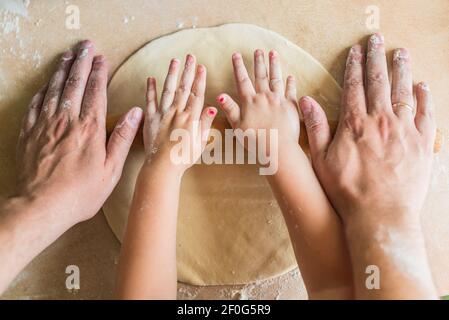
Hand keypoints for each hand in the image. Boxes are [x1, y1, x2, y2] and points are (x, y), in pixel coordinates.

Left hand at [16, 40, 141, 225]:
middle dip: (81, 61)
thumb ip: (122, 138)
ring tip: (68, 56)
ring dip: (62, 70)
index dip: (99, 72)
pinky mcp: (29, 133)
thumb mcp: (111, 170)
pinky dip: (43, 89)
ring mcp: (45, 124)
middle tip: (85, 46)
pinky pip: (36, 103)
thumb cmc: (79, 192)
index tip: (101, 58)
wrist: (41, 206)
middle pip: (74, 83)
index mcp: (90, 128)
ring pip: (54, 88)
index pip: (96, 92)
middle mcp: (67, 120)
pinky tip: (47, 84)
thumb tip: (135, 114)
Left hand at [142, 54, 216, 173]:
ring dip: (172, 74)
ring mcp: (163, 114)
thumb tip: (212, 106)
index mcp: (190, 118)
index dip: (200, 79)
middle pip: (184, 88)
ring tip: (175, 60)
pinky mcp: (151, 119)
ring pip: (168, 90)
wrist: (163, 166)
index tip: (202, 67)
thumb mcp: (200, 142)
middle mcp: (177, 112)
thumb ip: (205, 123)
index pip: (197, 94)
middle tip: (190, 56)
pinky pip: (149, 101)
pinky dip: (150, 89)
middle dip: (188, 71)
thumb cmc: (183, 157)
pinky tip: (151, 78)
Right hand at [217, 50, 299, 156]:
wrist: (277, 147)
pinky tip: (290, 76)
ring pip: (276, 79)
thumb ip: (230, 109)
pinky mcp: (291, 106)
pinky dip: (291, 83)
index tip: (236, 55)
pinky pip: (291, 91)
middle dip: (258, 62)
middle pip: (260, 76)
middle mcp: (264, 97)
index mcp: (250, 102)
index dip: (238, 67)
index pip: (242, 80)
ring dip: (274, 65)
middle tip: (257, 50)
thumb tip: (220, 95)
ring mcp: (279, 100)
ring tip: (273, 53)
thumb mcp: (237, 126)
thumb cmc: (255, 140)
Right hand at [299, 34, 435, 227]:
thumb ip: (316, 128)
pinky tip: (421, 86)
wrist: (380, 214)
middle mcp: (381, 121)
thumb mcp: (321, 160)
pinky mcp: (422, 143)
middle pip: (378, 82)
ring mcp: (404, 130)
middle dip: (376, 58)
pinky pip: (426, 113)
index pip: (354, 87)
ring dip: (400, 70)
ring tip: (399, 53)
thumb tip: (306, 101)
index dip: (354, 66)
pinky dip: (424, 97)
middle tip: (376, 40)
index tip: (355, 51)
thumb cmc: (347, 190)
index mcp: (355, 124)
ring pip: (403, 91)